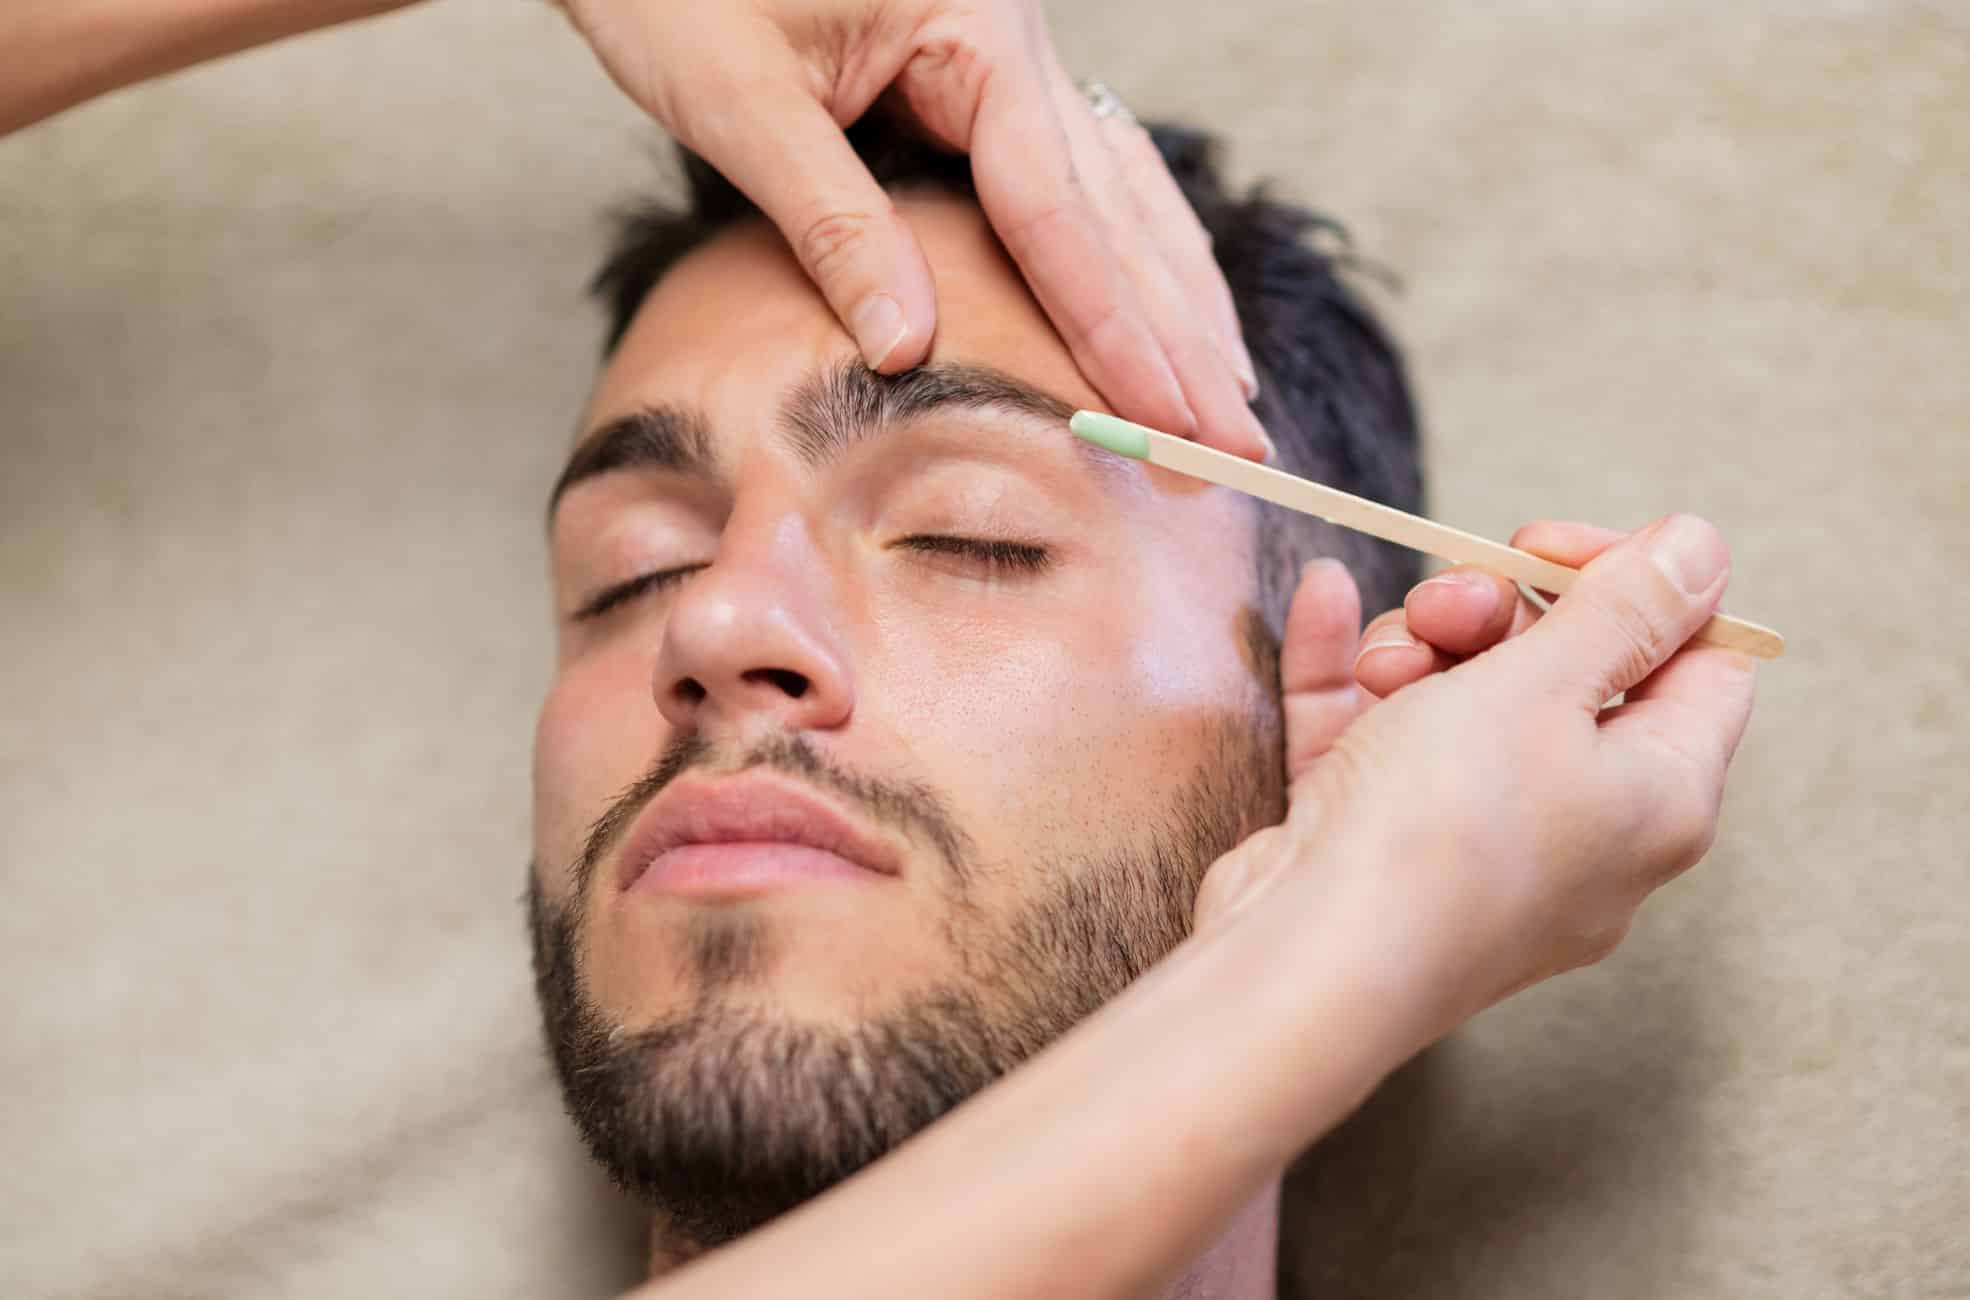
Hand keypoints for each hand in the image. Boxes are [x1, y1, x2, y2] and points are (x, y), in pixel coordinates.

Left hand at [553, 0, 1267, 458]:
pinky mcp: (979, 73)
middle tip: (1237, 447)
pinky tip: (1165, 301)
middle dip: (1179, 339)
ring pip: (1119, 193)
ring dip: (1177, 300)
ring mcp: (1006, 52)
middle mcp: (1013, 36)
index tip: (1165, 423)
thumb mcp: (737, 100)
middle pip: (1115, 212)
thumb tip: (907, 349)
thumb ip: (830, 220)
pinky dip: (1127, 249)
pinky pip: (1079, 174)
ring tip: (1231, 394)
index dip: (1113, 332)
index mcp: (971, 26)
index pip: (1056, 212)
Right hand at [1196, 516, 1757, 1047]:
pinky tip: (1324, 599)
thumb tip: (1702, 548)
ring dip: (1421, 648)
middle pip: (1569, 678)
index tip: (1549, 551)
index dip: (1634, 589)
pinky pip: (1381, 738)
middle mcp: (1585, 833)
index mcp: (1660, 799)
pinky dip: (1354, 672)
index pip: (1698, 664)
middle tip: (1454, 597)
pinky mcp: (1386, 849)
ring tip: (1383, 657)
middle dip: (1500, 615)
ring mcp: (1481, 848)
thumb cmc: (1443, 831)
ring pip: (1466, 705)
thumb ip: (1623, 609)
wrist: (1306, 962)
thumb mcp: (1543, 686)